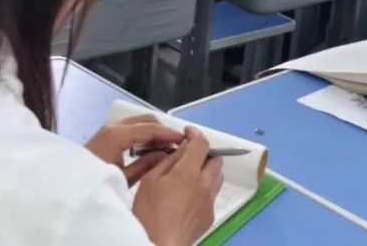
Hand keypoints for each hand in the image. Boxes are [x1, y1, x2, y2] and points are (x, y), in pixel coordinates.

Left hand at [85, 114, 183, 186]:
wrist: (70, 183)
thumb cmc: (96, 182)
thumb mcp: (124, 179)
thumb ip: (146, 165)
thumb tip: (166, 155)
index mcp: (117, 135)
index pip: (150, 128)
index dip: (169, 134)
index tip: (186, 141)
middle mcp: (113, 127)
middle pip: (145, 120)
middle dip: (164, 130)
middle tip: (179, 144)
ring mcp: (109, 129)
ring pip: (138, 122)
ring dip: (154, 131)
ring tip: (169, 147)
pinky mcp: (106, 134)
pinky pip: (130, 128)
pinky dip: (144, 134)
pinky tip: (151, 148)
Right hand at [132, 127, 223, 245]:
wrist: (160, 244)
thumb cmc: (149, 211)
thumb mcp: (150, 179)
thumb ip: (169, 160)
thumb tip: (181, 148)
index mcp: (188, 172)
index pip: (201, 144)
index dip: (195, 134)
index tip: (187, 133)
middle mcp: (205, 185)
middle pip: (216, 160)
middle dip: (204, 153)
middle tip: (188, 155)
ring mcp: (210, 202)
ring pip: (217, 177)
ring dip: (207, 170)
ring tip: (190, 174)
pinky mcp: (210, 216)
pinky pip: (212, 195)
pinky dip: (205, 188)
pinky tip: (188, 196)